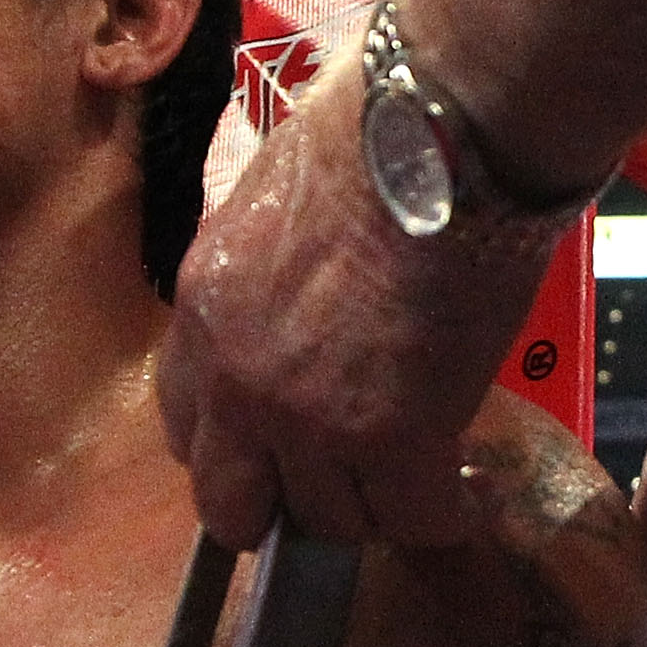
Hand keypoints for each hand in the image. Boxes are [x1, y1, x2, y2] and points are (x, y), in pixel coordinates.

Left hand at [161, 62, 557, 551]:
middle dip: (281, 503)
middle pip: (230, 503)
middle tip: (338, 480)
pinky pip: (411, 518)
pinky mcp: (394, 437)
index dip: (232, 445)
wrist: (446, 126)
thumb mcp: (275, 197)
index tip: (271, 444)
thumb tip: (303, 293)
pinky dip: (441, 511)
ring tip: (413, 473)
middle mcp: (238, 377)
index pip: (183, 424)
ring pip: (327, 520)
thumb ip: (271, 271)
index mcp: (202, 306)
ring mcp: (310, 416)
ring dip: (371, 504)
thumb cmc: (373, 125)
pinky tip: (464, 486)